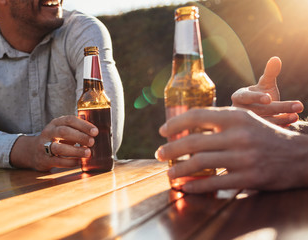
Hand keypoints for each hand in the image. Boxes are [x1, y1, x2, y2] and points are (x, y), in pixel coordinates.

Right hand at [11, 115, 97, 170]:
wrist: (32, 151)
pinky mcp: (44, 159)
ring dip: (75, 150)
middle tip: (92, 142)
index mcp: (55, 123)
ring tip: (88, 153)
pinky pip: (58, 161)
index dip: (83, 125)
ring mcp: (44, 146)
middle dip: (80, 136)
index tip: (95, 131)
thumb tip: (96, 133)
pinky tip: (80, 162)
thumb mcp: (61, 130)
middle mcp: (49, 133)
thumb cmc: (54, 139)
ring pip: (59, 148)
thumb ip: (75, 130)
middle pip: (64, 132)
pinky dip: (70, 162)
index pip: (69, 120)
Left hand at [155, 107, 307, 192]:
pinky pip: (214, 182)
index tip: (162, 131)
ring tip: (169, 172)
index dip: (175, 124)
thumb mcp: (245, 119)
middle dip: (170, 149)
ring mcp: (243, 157)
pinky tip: (185, 186)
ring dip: (179, 169)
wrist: (299, 154)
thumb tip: (185, 128)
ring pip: (200, 163)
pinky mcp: (249, 177)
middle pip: (193, 142)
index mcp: (235, 116)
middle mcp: (238, 135)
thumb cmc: (264, 134)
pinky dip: (195, 186)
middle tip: (159, 154)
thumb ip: (218, 121)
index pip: (196, 116)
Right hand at [231, 56, 302, 125]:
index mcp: (239, 96)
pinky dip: (279, 127)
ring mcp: (244, 123)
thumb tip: (276, 58)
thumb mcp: (265, 85)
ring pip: (262, 122)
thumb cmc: (259, 96)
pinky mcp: (252, 132)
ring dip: (281, 119)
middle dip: (280, 108)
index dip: (257, 97)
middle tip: (299, 105)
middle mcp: (238, 111)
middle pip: (259, 110)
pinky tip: (290, 123)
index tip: (269, 98)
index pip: (246, 97)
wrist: (253, 114)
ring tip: (296, 115)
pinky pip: (265, 131)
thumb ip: (270, 73)